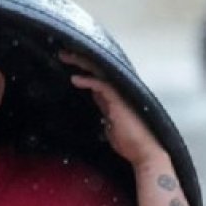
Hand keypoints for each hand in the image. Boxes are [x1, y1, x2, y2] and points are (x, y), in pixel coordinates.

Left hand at [58, 49, 162, 165]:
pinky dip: (88, 80)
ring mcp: (119, 94)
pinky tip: (74, 79)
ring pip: (99, 71)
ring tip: (64, 56)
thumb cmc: (129, 142)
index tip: (67, 63)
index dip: (83, 68)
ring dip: (81, 62)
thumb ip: (104, 109)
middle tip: (62, 52)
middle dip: (79, 59)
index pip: (97, 76)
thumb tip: (96, 100)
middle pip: (97, 69)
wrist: (144, 152)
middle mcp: (118, 91)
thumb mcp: (110, 123)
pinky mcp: (119, 101)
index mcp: (114, 96)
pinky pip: (101, 85)